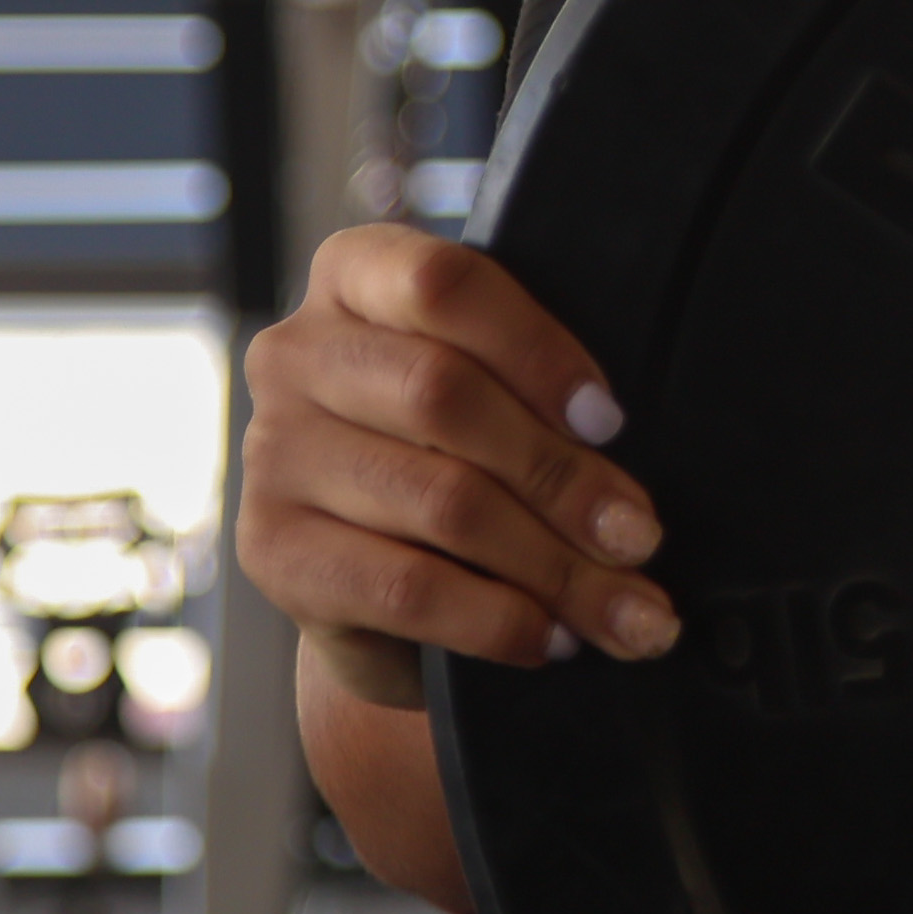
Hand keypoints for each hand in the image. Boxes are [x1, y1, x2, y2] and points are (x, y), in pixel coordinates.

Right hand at [236, 222, 679, 710]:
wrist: (372, 573)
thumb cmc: (455, 448)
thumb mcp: (488, 386)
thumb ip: (532, 381)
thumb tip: (619, 442)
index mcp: (353, 276)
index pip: (444, 284)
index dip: (538, 350)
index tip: (610, 421)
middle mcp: (294, 353)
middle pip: (444, 398)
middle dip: (564, 477)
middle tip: (640, 536)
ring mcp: (272, 454)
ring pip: (441, 501)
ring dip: (554, 566)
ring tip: (628, 607)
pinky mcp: (273, 552)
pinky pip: (407, 588)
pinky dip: (498, 619)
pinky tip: (550, 637)